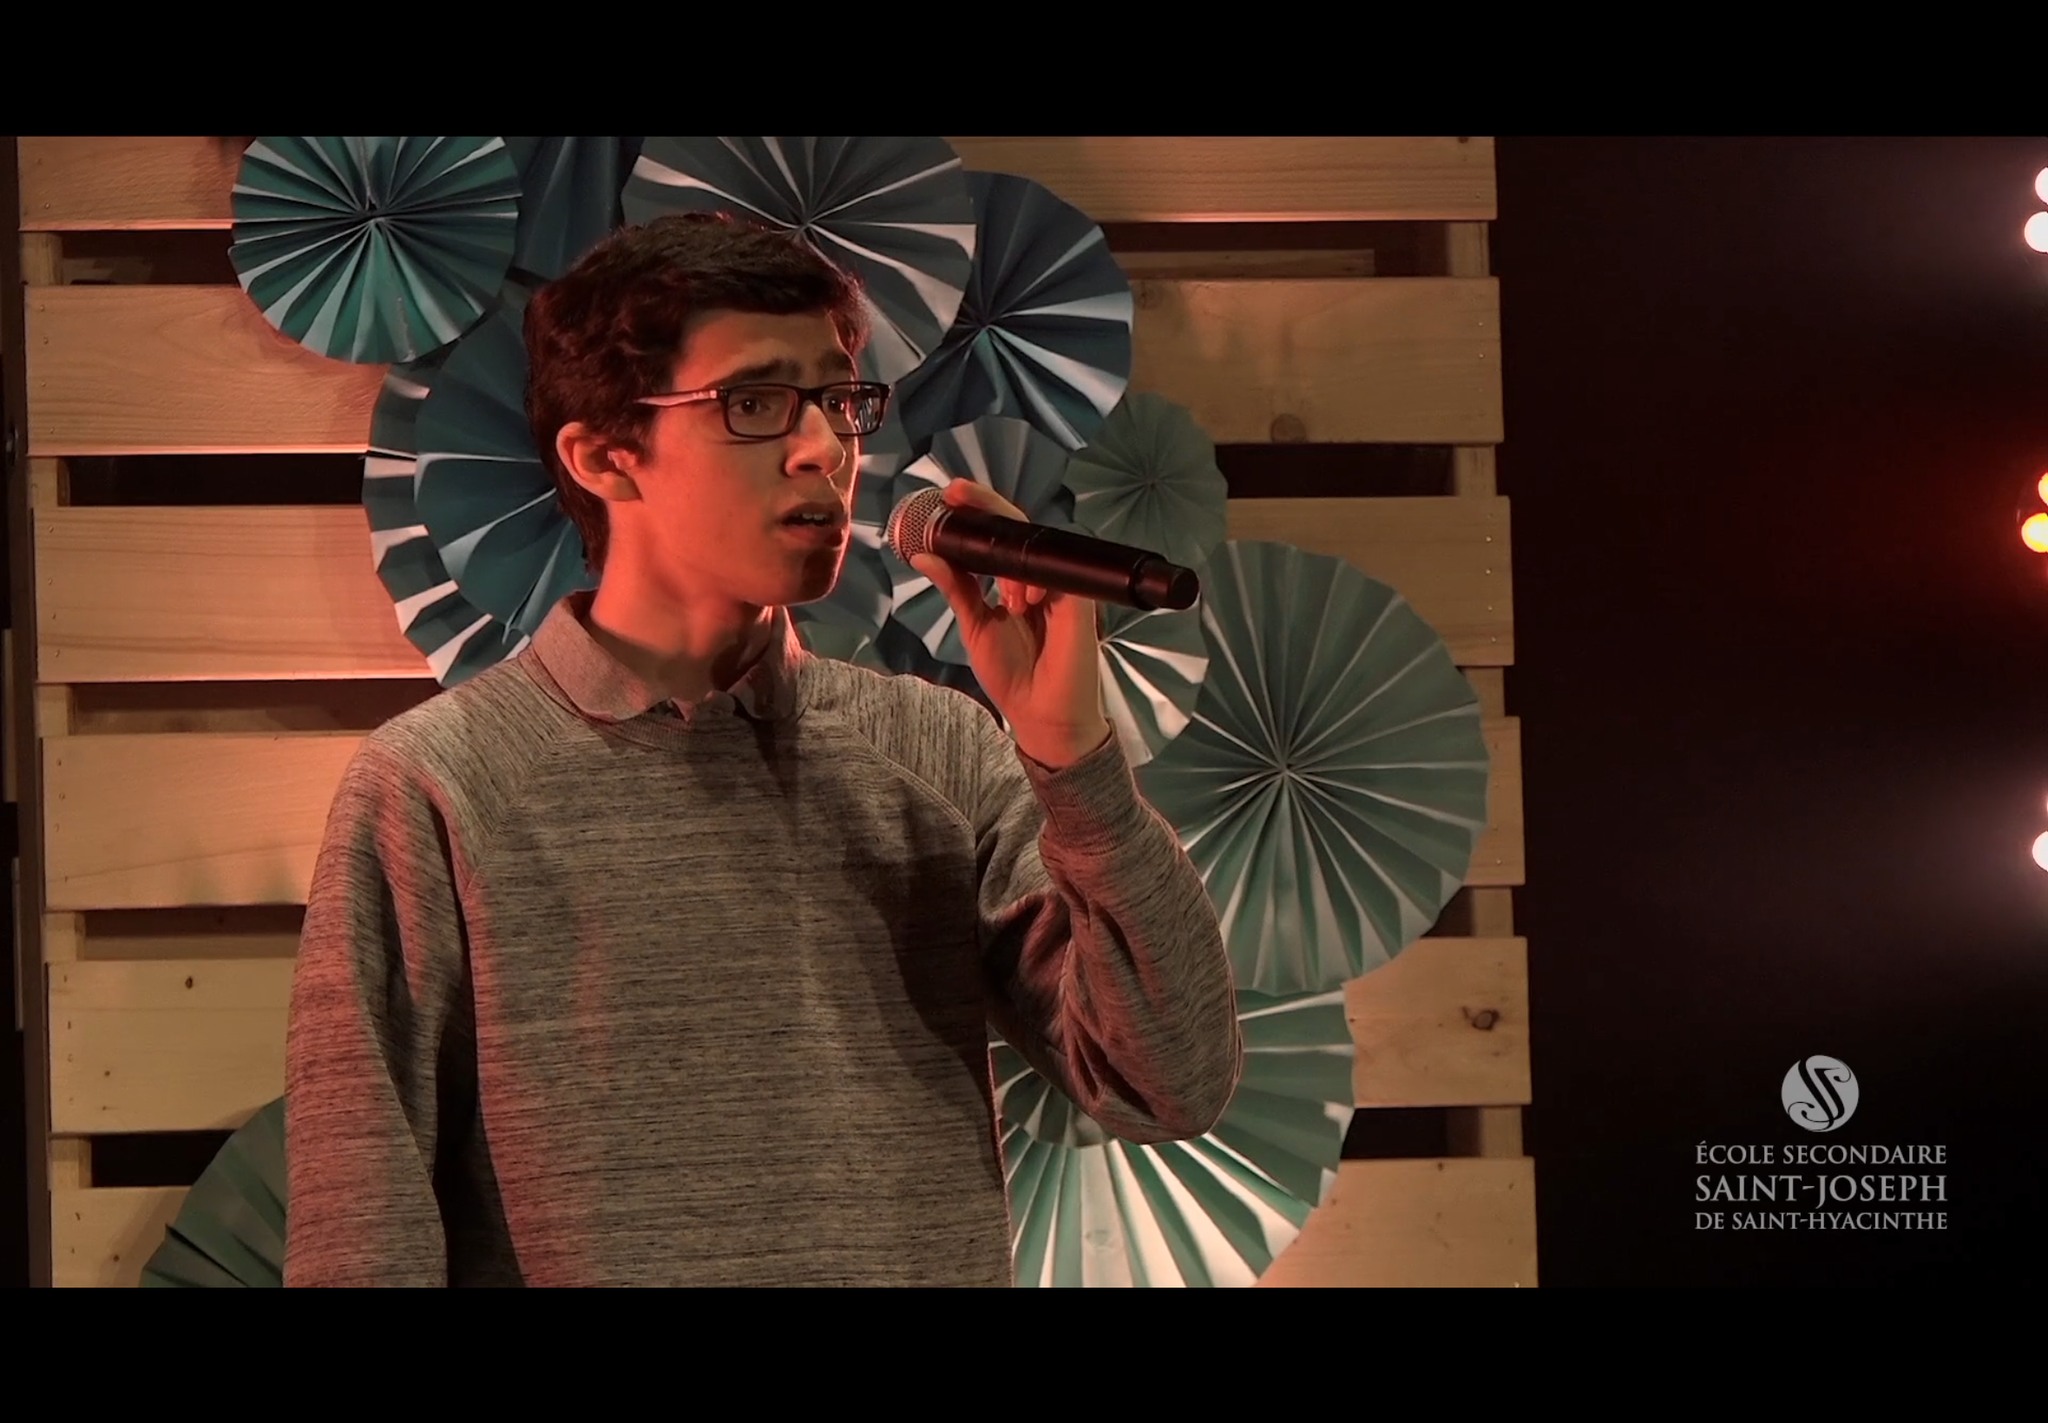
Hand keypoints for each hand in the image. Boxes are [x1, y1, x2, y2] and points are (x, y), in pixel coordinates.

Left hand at [908, 480, 1112, 767]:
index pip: (1000, 534)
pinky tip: (1024, 599)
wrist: (1041, 715)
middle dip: (987, 507)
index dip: (978, 511)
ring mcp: (1062, 586)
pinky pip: (1058, 573)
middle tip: (957, 495)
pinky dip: (1035, 580)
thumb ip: (956, 588)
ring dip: (1010, 560)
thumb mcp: (975, 626)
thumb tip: (923, 555)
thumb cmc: (1013, 674)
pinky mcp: (1080, 601)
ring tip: (1007, 601)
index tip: (949, 495)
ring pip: (1036, 544)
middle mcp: (1041, 576)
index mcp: (1017, 580)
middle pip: (1019, 527)